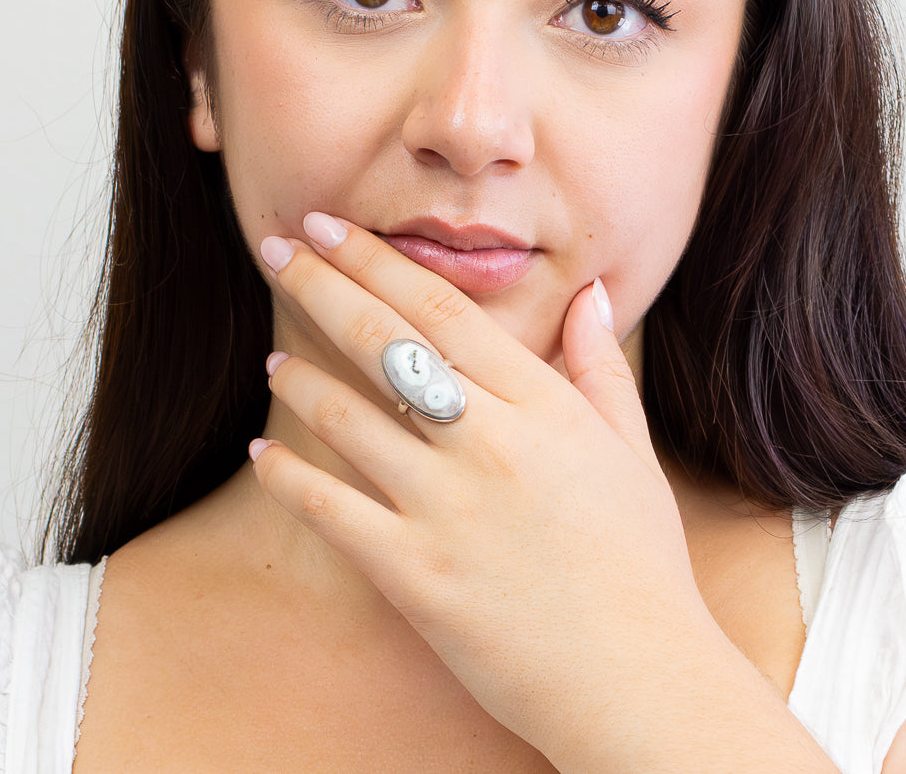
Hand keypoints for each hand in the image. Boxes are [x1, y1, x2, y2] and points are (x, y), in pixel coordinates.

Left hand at [251, 214, 702, 764]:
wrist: (637, 676)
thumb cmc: (640, 561)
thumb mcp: (630, 449)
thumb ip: (600, 365)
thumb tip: (590, 293)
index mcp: (541, 404)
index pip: (441, 309)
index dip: (375, 260)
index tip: (331, 228)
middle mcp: (488, 441)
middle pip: (384, 341)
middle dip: (321, 285)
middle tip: (276, 249)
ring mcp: (446, 507)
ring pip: (348, 418)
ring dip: (300, 379)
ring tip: (273, 357)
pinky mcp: (414, 574)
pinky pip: (332, 512)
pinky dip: (291, 480)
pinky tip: (265, 459)